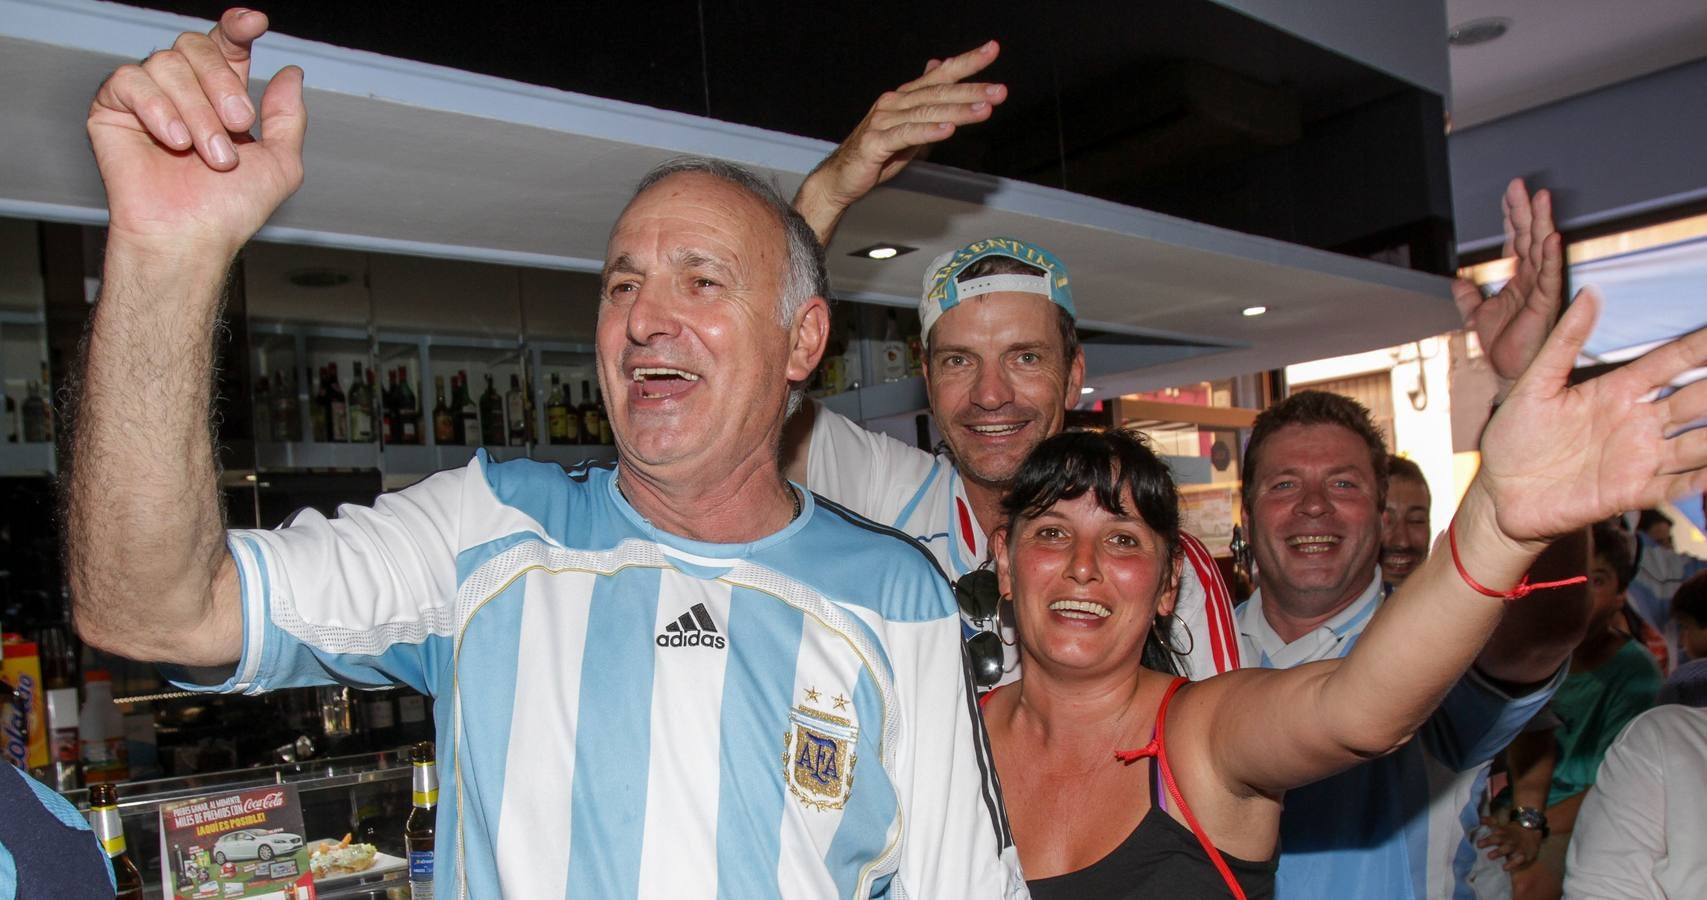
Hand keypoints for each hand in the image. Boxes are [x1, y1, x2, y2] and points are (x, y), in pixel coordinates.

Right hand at [87, 8, 305, 258]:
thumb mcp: (280, 162)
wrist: (191, 236)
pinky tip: (173, 140)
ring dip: (196, 110)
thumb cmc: (230, 210)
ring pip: (166, 63)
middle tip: (238, 126)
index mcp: (220, 96)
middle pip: (197, 46)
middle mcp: (183, 90)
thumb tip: (292, 71)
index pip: (226, 45)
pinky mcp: (112, 109)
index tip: (254, 23)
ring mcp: (146, 97)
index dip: (237, 27)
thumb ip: (288, 116)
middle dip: (222, 84)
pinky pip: (130, 80)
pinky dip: (157, 108)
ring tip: (207, 154)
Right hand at [793, 41, 1005, 242]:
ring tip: (984, 110)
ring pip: (927, 112)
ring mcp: (883, 120)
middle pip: (938, 92)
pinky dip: (929, 132)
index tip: (992, 50)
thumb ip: (928, 103)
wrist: (842, 178)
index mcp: (904, 97)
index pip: (940, 74)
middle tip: (1000, 91)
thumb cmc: (877, 154)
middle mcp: (894, 103)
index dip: (967, 61)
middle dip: (972, 90)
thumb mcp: (910, 127)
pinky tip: (948, 130)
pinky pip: (906, 135)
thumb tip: (938, 69)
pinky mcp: (875, 142)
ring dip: (958, 111)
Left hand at [1452, 179, 1563, 394]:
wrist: (1508, 375)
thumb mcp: (1477, 316)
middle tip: (1519, 185)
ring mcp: (1540, 290)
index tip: (1508, 193)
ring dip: (1541, 223)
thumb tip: (1458, 281)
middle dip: (1524, 210)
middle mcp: (1531, 280)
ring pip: (1541, 249)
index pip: (1514, 239)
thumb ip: (1468, 296)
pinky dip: (1551, 257)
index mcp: (1517, 278)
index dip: (1510, 216)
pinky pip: (1550, 276)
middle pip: (1528, 236)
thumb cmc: (1502, 348)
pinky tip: (1552, 238)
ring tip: (1541, 198)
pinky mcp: (1546, 304)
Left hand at [1476, 818, 1542, 871]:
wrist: (1534, 832)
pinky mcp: (1525, 855)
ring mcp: (1517, 847)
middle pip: (1498, 839)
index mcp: (1503, 831)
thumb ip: (1490, 822)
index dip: (1485, 837)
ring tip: (1489, 856)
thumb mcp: (1503, 825)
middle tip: (1478, 845)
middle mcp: (1509, 838)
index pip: (1493, 832)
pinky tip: (1504, 868)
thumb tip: (1479, 819)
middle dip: (1489, 841)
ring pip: (1508, 848)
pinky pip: (1519, 860)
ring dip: (1498, 852)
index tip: (1477, 843)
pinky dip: (1512, 864)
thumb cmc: (1513, 830)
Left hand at [1479, 288, 1706, 543]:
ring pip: (1696, 443)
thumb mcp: (1534, 384)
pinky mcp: (1629, 492)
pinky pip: (1675, 486)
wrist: (1499, 493)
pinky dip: (1700, 480)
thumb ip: (1564, 342)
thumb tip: (1590, 293)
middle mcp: (1636, 422)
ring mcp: (1637, 458)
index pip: (1671, 361)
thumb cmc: (1513, 437)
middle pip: (1695, 400)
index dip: (1700, 346)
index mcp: (1616, 391)